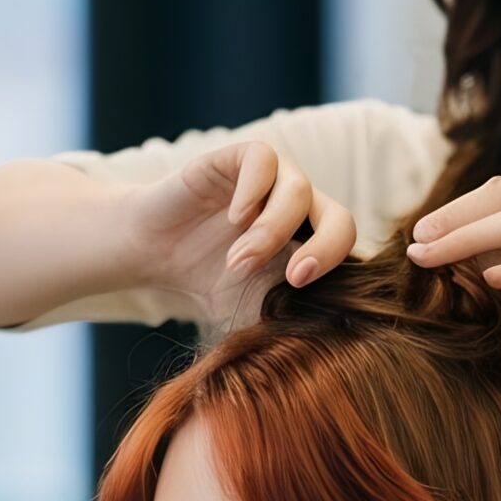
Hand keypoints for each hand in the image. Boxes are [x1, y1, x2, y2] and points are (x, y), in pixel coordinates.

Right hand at [130, 140, 355, 324]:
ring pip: (299, 190)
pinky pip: (263, 158)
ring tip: (239, 263)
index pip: (346, 247)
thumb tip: (329, 341)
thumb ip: (290, 318)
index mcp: (311, 240)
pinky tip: (233, 218)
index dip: (338, 264)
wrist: (154, 255)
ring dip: (272, 233)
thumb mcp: (252, 309)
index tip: (302, 288)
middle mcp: (298, 206)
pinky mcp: (238, 158)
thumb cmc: (209, 283)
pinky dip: (254, 189)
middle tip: (296, 278)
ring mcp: (271, 179)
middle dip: (325, 248)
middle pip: (339, 216)